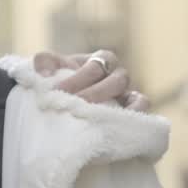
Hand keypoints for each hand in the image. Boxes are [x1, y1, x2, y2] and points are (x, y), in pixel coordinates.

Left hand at [32, 49, 149, 111]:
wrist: (63, 105)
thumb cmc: (59, 82)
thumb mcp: (50, 68)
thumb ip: (44, 62)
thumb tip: (45, 75)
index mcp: (101, 60)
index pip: (95, 67)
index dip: (77, 80)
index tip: (57, 92)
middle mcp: (119, 76)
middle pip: (116, 82)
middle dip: (93, 95)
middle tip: (72, 107)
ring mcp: (129, 97)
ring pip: (137, 99)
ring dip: (117, 110)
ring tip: (94, 119)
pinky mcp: (135, 116)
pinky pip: (144, 117)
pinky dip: (136, 118)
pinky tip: (117, 127)